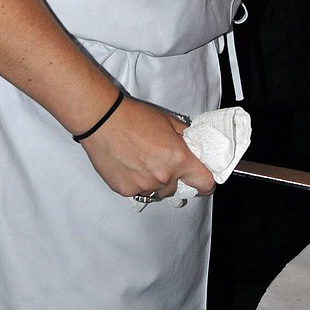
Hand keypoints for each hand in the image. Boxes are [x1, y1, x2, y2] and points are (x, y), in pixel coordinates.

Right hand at [78, 96, 216, 198]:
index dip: (206, 183)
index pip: (205, 183)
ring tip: (142, 162)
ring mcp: (144, 186)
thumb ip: (186, 139)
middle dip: (174, 178)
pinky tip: (129, 165)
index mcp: (179, 159)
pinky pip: (138, 192)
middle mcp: (164, 177)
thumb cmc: (135, 117)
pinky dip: (136, 182)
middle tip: (162, 161)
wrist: (103, 120)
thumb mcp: (170, 122)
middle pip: (178, 188)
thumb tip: (196, 148)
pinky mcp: (126, 190)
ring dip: (155, 182)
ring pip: (158, 191)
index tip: (202, 180)